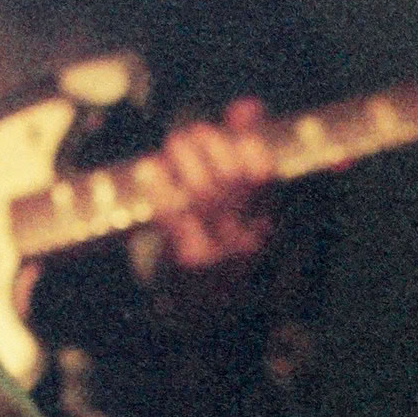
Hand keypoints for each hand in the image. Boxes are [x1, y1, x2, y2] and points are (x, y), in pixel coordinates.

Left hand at [151, 96, 275, 272]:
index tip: (234, 129)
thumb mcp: (238, 202)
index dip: (249, 143)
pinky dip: (160, 182)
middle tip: (189, 137)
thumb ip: (243, 148)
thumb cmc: (216, 240)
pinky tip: (151, 168)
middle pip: (232, 175)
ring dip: (184, 157)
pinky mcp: (192, 257)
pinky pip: (174, 211)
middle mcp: (249, 233)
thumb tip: (249, 106)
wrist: (200, 310)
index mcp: (265, 217)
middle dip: (209, 143)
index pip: (265, 172)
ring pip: (204, 188)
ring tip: (173, 148)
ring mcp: (221, 247)